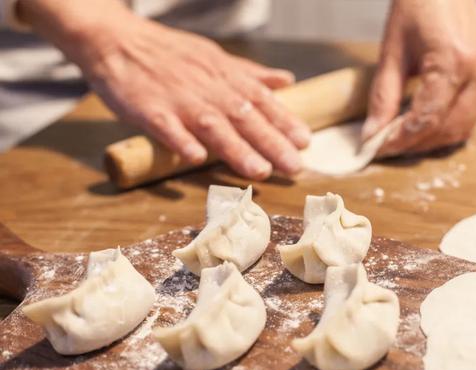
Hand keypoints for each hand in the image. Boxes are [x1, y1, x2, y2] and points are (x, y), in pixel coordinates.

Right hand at [19, 0, 310, 179]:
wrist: (116, 39)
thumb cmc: (169, 53)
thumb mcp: (214, 57)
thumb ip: (250, 73)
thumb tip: (286, 81)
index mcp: (223, 76)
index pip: (261, 100)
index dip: (284, 121)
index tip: (306, 141)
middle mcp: (206, 87)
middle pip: (244, 116)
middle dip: (272, 142)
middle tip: (295, 166)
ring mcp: (176, 98)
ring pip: (211, 125)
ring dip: (236, 148)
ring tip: (259, 171)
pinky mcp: (146, 108)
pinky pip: (164, 126)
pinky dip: (180, 140)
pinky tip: (194, 158)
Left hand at [363, 0, 475, 156]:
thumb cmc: (417, 4)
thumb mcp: (391, 50)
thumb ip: (382, 97)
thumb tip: (371, 135)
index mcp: (453, 60)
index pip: (427, 118)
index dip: (400, 139)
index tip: (376, 148)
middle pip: (447, 129)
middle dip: (415, 144)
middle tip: (385, 146)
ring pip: (462, 128)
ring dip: (431, 140)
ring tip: (401, 138)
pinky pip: (469, 115)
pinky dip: (445, 127)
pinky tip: (422, 125)